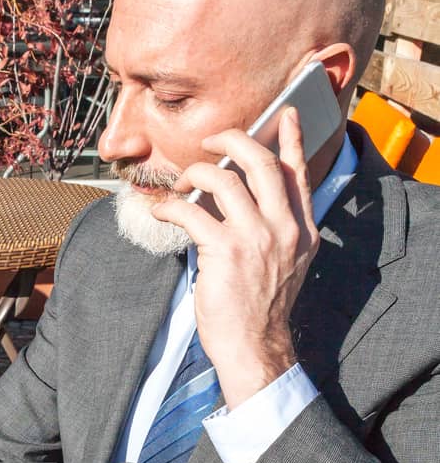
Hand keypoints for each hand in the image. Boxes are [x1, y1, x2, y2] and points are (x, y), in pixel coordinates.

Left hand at [151, 108, 319, 408]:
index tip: (284, 115)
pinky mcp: (225, 250)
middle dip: (232, 140)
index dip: (291, 140)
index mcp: (301, 229)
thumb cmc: (260, 308)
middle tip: (211, 141)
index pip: (297, 174)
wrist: (254, 346)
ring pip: (223, 178)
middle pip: (260, 162)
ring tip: (180, 185)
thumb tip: (240, 198)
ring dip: (194, 174)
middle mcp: (284, 227)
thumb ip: (275, 229)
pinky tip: (161, 211)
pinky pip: (191, 211)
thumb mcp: (285, 263)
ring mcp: (256, 236)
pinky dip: (170, 206)